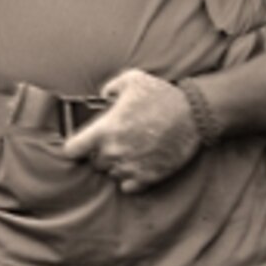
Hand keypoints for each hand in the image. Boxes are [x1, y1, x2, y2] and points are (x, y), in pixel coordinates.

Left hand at [61, 68, 203, 194]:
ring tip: (129, 151)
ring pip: (111, 174)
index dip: (73, 147)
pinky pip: (127, 187)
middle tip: (115, 141)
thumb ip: (110, 88)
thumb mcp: (133, 79)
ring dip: (116, 165)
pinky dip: (129, 178)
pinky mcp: (148, 178)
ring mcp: (131, 167)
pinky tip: (137, 164)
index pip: (72, 150)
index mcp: (105, 130)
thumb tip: (103, 96)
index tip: (80, 144)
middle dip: (100, 153)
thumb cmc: (162, 96)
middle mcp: (114, 152)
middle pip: (94, 163)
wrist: (193, 115)